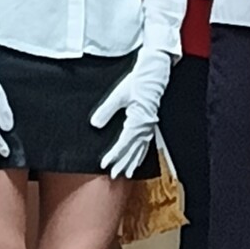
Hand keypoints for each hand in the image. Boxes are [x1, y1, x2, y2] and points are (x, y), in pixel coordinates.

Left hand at [91, 45, 174, 179]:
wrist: (154, 73)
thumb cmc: (137, 82)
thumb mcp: (118, 94)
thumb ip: (106, 110)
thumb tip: (95, 124)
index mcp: (138, 120)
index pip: (124, 143)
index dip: (114, 155)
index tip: (105, 164)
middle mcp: (145, 126)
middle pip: (133, 150)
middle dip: (123, 163)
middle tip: (114, 176)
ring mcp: (149, 126)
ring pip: (141, 149)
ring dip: (133, 162)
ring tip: (126, 173)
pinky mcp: (150, 123)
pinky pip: (146, 143)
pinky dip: (141, 153)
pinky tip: (137, 159)